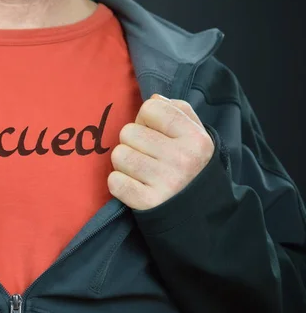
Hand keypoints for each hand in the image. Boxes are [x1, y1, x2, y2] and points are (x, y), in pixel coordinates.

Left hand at [108, 94, 214, 210]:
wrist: (199, 213)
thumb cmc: (191, 167)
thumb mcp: (196, 136)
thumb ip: (177, 111)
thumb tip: (154, 98)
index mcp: (195, 138)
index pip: (150, 108)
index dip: (146, 118)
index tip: (155, 132)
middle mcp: (182, 159)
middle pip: (128, 131)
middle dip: (133, 142)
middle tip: (147, 155)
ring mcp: (165, 182)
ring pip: (118, 155)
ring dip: (124, 162)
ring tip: (141, 171)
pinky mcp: (147, 203)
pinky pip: (114, 181)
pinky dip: (119, 183)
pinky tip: (135, 186)